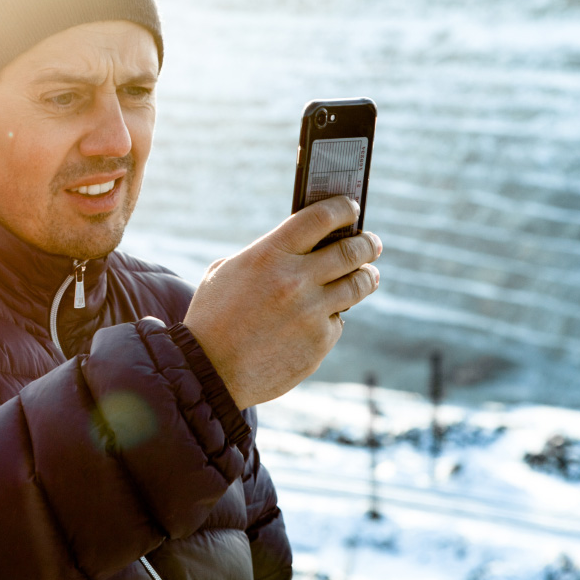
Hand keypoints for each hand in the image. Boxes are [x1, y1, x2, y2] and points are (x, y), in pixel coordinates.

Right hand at [182, 197, 381, 407]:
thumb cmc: (213, 317)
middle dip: (367, 244)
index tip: (351, 208)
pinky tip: (320, 318)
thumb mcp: (228, 272)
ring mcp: (311, 312)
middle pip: (351, 250)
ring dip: (366, 276)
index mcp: (270, 255)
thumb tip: (301, 248)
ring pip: (358, 285)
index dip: (343, 208)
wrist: (208, 370)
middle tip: (371, 243)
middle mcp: (295, 280)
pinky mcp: (319, 342)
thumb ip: (266, 255)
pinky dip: (332, 316)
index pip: (321, 218)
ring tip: (367, 274)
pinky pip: (337, 321)